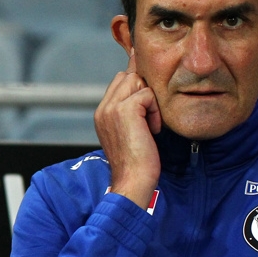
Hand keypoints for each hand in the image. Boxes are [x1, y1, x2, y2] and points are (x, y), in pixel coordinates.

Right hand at [94, 53, 161, 209]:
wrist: (133, 180)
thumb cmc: (136, 162)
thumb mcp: (127, 133)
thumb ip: (129, 112)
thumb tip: (146, 93)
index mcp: (102, 113)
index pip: (119, 81)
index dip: (137, 86)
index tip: (148, 103)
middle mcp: (103, 108)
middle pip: (128, 76)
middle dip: (144, 91)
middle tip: (148, 119)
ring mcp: (111, 108)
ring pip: (137, 80)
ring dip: (150, 101)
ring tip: (149, 124)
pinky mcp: (125, 110)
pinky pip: (147, 94)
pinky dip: (155, 111)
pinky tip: (152, 130)